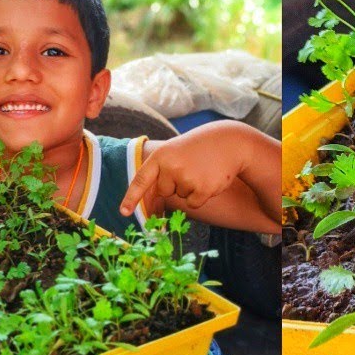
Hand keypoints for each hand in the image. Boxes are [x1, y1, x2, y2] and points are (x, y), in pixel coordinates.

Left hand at [119, 124, 244, 216]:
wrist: (230, 142)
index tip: (123, 212)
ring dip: (191, 187)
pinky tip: (210, 178)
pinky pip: (193, 204)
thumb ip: (162, 170)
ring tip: (202, 169)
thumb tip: (155, 202)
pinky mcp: (202, 189)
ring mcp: (187, 178)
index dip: (131, 198)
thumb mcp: (176, 151)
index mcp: (161, 156)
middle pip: (164, 190)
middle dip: (175, 184)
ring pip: (181, 196)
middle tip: (191, 166)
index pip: (141, 180)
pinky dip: (201, 196)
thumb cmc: (200, 147)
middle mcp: (171, 167)